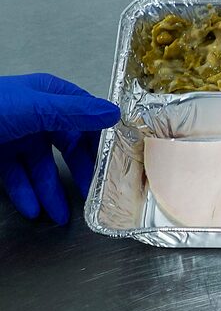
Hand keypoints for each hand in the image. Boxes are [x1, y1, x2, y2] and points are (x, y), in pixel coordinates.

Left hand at [0, 73, 119, 223]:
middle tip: (92, 192)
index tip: (117, 160)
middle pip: (66, 145)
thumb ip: (73, 113)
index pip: (85, 116)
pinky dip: (25, 193)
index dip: (101, 138)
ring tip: (60, 214)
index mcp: (46, 96)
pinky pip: (16, 176)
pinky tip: (33, 208)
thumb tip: (113, 113)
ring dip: (50, 191)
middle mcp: (33, 114)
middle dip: (78, 172)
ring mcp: (13, 135)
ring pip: (41, 166)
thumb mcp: (33, 109)